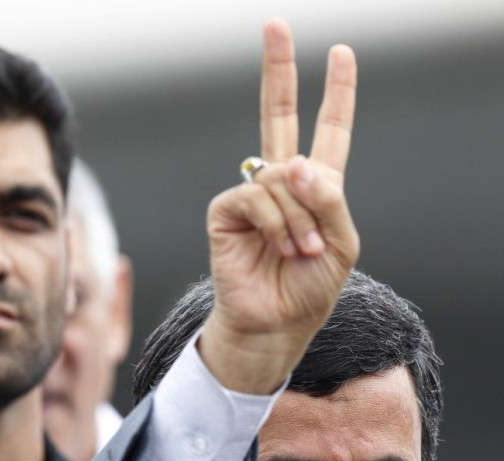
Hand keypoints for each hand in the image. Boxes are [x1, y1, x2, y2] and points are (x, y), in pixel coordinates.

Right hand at [200, 18, 358, 393]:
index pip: (326, 131)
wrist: (275, 322)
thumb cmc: (309, 287)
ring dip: (300, 217)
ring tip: (302, 251)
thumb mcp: (342, 242)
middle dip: (279, 70)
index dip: (336, 94)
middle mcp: (281, 184)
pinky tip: (280, 246)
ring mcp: (251, 195)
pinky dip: (276, 221)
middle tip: (274, 24)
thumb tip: (291, 163)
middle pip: (280, 116)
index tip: (342, 54)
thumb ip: (328, 197)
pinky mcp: (226, 211)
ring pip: (280, 175)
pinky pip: (254, 195)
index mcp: (315, 187)